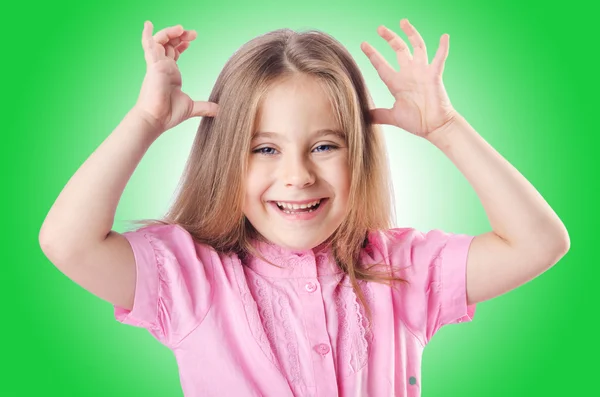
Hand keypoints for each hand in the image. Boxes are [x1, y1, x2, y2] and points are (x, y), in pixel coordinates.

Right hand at [134, 21, 218, 132]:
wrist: (156, 119)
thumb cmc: (168, 114)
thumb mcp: (192, 107)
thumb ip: (205, 107)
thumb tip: (220, 110)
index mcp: (170, 73)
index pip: (173, 53)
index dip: (181, 44)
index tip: (190, 40)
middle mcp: (162, 66)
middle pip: (168, 43)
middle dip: (179, 35)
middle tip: (193, 33)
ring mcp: (157, 64)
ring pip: (160, 41)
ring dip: (170, 32)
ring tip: (182, 29)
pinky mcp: (153, 65)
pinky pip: (148, 45)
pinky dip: (147, 34)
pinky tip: (148, 24)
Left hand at [361, 19, 458, 138]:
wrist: (434, 127)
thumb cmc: (416, 122)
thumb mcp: (393, 117)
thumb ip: (378, 115)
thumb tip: (363, 117)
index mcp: (397, 83)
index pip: (382, 65)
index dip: (373, 55)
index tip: (364, 44)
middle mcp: (409, 74)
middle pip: (399, 50)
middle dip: (389, 38)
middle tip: (380, 28)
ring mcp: (422, 72)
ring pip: (417, 47)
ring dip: (411, 33)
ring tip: (403, 22)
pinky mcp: (434, 75)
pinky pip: (439, 58)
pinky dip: (443, 47)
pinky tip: (444, 36)